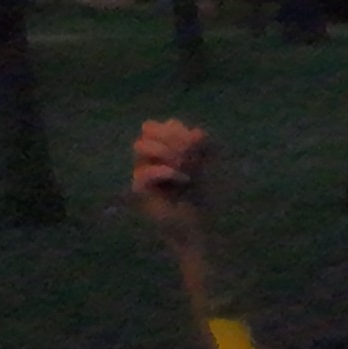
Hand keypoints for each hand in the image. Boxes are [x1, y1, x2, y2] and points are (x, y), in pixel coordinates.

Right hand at [129, 118, 212, 250]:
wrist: (198, 224)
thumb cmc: (203, 194)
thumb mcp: (208, 165)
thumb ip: (201, 145)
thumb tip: (197, 133)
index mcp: (165, 146)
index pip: (160, 124)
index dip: (176, 130)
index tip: (198, 142)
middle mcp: (150, 156)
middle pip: (147, 129)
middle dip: (171, 138)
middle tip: (190, 156)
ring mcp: (142, 171)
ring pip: (140, 146)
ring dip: (166, 153)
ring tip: (185, 169)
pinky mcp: (139, 189)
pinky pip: (144, 172)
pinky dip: (166, 172)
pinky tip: (183, 181)